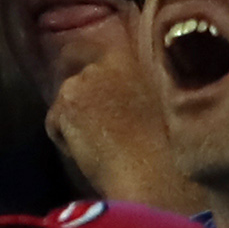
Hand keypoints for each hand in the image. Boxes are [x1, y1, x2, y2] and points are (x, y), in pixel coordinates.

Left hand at [48, 32, 201, 209]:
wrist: (159, 178)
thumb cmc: (172, 153)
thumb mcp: (165, 107)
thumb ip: (140, 90)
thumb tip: (123, 96)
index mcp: (137, 59)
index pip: (95, 49)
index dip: (92, 71)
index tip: (98, 93)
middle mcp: (107, 62)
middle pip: (79, 78)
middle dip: (87, 101)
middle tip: (107, 131)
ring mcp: (83, 80)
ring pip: (68, 104)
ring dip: (78, 122)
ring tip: (107, 148)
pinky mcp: (67, 104)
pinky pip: (56, 125)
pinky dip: (67, 142)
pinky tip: (94, 156)